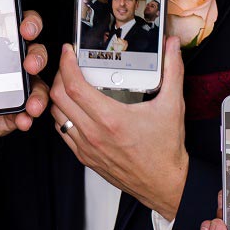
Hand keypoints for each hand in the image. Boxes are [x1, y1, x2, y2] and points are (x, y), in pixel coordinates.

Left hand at [0, 10, 48, 139]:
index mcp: (0, 46)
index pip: (20, 26)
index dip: (28, 23)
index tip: (24, 29)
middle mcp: (15, 64)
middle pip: (36, 52)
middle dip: (37, 56)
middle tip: (29, 63)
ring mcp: (21, 88)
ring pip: (38, 84)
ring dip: (37, 92)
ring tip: (31, 102)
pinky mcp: (18, 109)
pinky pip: (28, 112)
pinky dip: (26, 116)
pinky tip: (23, 119)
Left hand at [50, 36, 188, 220]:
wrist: (165, 184)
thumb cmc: (166, 150)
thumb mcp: (173, 105)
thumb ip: (173, 71)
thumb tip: (172, 46)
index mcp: (111, 119)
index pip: (74, 86)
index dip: (66, 64)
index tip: (68, 52)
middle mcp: (94, 134)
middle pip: (58, 98)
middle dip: (59, 75)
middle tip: (68, 64)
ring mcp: (87, 147)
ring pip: (57, 115)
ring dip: (58, 96)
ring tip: (69, 83)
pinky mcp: (85, 157)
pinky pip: (63, 132)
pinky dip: (63, 115)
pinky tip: (74, 108)